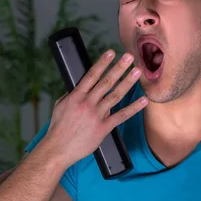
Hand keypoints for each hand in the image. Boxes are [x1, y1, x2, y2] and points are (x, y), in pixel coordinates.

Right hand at [44, 49, 145, 167]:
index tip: (111, 53)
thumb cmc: (58, 128)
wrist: (59, 148)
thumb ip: (71, 95)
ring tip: (137, 72)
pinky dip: (133, 108)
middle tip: (130, 57)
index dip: (103, 63)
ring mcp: (96, 115)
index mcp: (76, 96)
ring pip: (115, 95)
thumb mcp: (60, 106)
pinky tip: (142, 100)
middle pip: (106, 82)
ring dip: (128, 82)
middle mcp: (87, 103)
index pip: (91, 75)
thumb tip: (79, 87)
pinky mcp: (103, 128)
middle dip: (119, 68)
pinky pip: (121, 116)